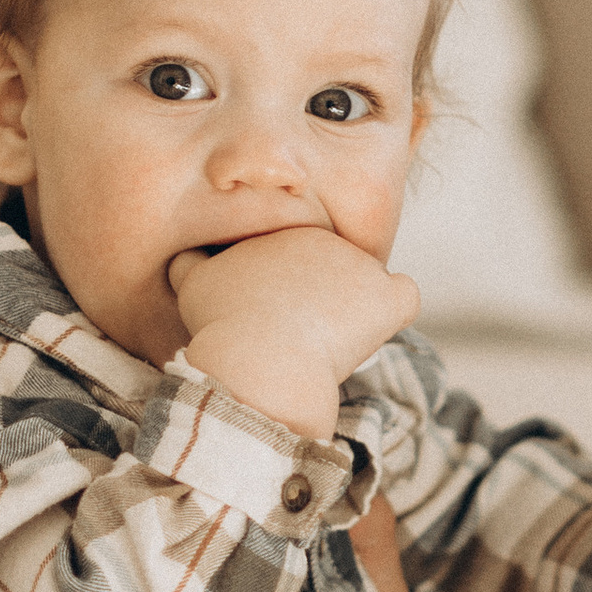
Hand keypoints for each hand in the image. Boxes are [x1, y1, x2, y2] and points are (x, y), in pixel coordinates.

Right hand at [170, 226, 418, 442]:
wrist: (261, 358)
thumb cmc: (224, 326)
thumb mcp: (194, 286)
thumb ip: (191, 262)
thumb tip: (187, 256)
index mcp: (284, 234)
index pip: (298, 255)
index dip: (290, 290)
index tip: (274, 318)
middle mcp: (326, 239)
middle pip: (333, 268)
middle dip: (321, 297)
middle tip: (299, 333)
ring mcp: (361, 266)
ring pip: (366, 281)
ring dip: (354, 306)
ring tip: (331, 339)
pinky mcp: (387, 297)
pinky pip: (404, 295)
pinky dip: (393, 309)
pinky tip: (376, 326)